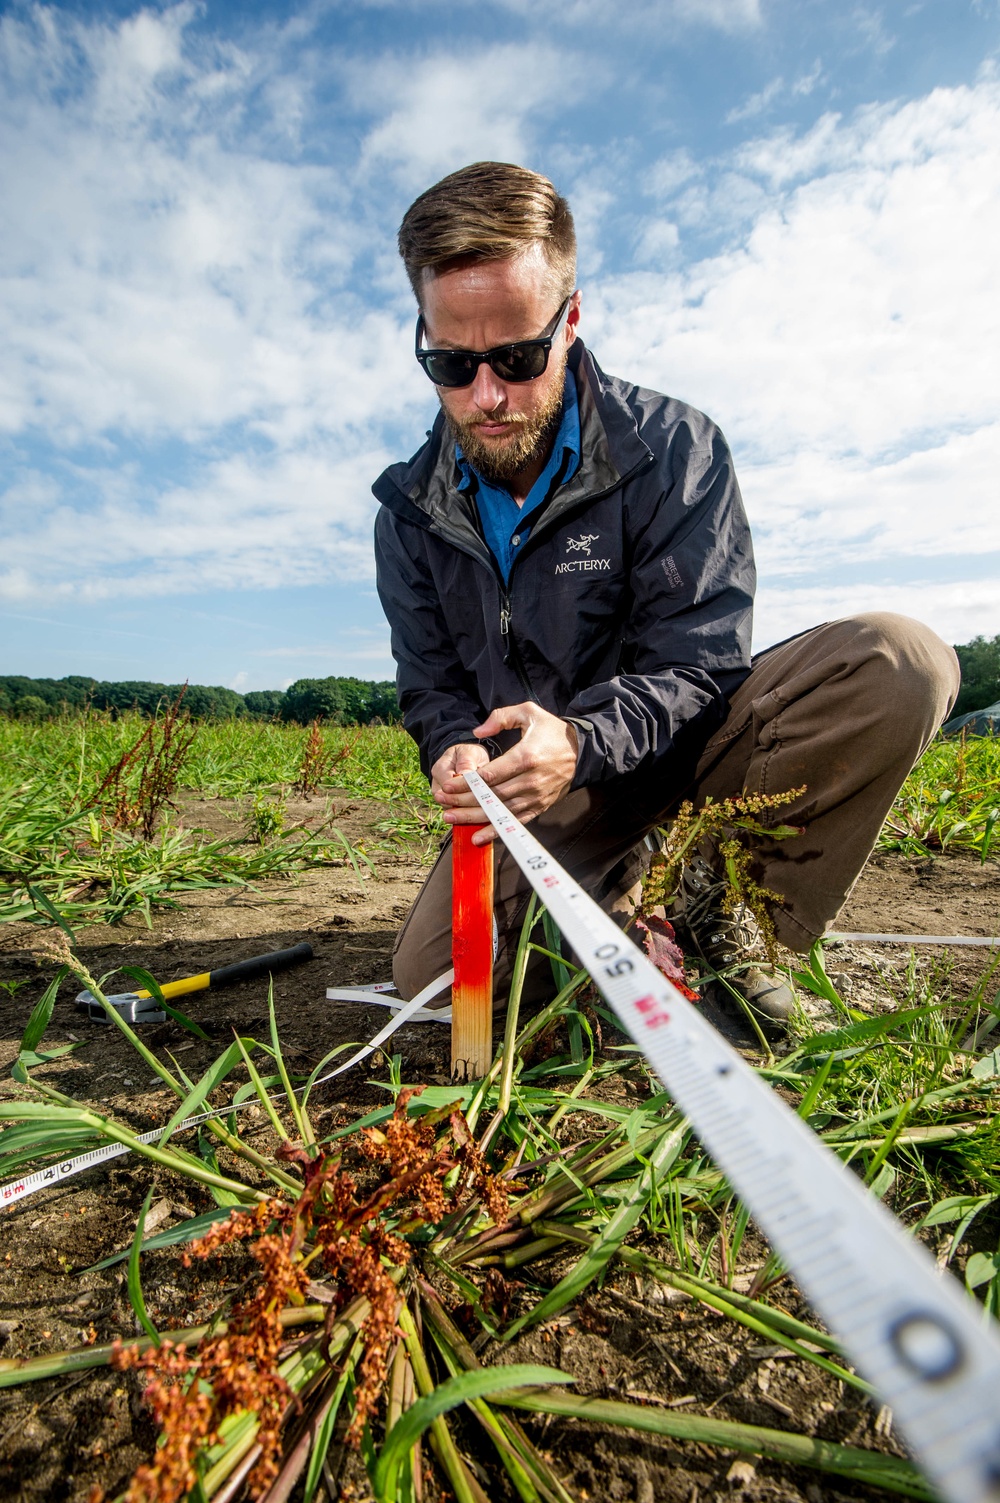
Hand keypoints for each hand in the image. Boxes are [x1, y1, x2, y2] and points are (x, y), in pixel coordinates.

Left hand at [435, 703, 578, 845]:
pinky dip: (496, 831)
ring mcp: (536, 796)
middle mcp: (531, 780)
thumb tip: (477, 731)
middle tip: (442, 802)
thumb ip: (500, 717)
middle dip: (463, 801)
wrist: (581, 750)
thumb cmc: (552, 731)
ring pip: (500, 812)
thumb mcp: (528, 712)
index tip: (447, 786)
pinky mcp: (540, 806)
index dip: (466, 783)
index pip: (489, 775)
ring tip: (451, 818)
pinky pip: (515, 822)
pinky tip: (478, 836)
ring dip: (473, 817)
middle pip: (491, 796)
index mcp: (526, 756)